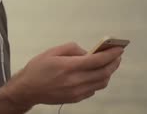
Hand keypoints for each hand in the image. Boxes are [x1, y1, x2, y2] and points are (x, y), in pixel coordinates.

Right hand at [4, 42, 123, 106]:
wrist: (28, 89)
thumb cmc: (37, 69)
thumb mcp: (52, 52)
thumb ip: (71, 49)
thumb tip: (87, 52)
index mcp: (68, 66)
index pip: (97, 60)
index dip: (111, 54)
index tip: (119, 49)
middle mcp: (75, 81)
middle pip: (103, 72)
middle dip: (113, 63)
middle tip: (117, 55)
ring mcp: (77, 92)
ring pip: (101, 83)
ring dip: (108, 73)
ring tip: (109, 64)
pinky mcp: (76, 98)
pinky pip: (94, 89)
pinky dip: (99, 80)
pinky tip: (96, 74)